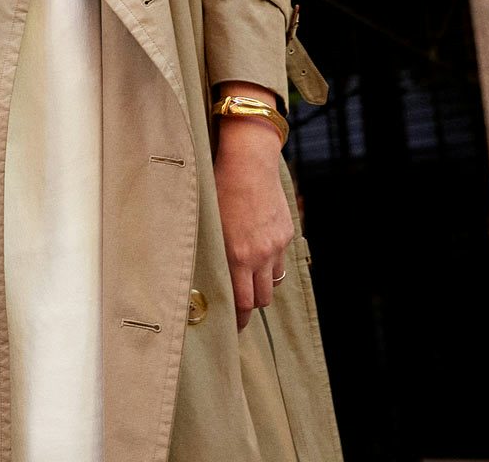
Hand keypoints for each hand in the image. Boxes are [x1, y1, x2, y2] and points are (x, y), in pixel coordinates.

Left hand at [213, 117, 292, 329]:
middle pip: (260, 299)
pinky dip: (269, 266)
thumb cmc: (217, 187)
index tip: (228, 328)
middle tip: (238, 318)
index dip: (237, 320)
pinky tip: (257, 259)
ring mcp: (276, 244)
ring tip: (247, 288)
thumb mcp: (207, 222)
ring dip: (261, 289)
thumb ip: (211, 253)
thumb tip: (203, 279)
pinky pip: (279, 261)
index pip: (242, 303)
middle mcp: (259, 254)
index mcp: (236, 255)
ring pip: (273, 283)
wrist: (248, 161)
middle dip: (249, 310)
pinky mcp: (285, 233)